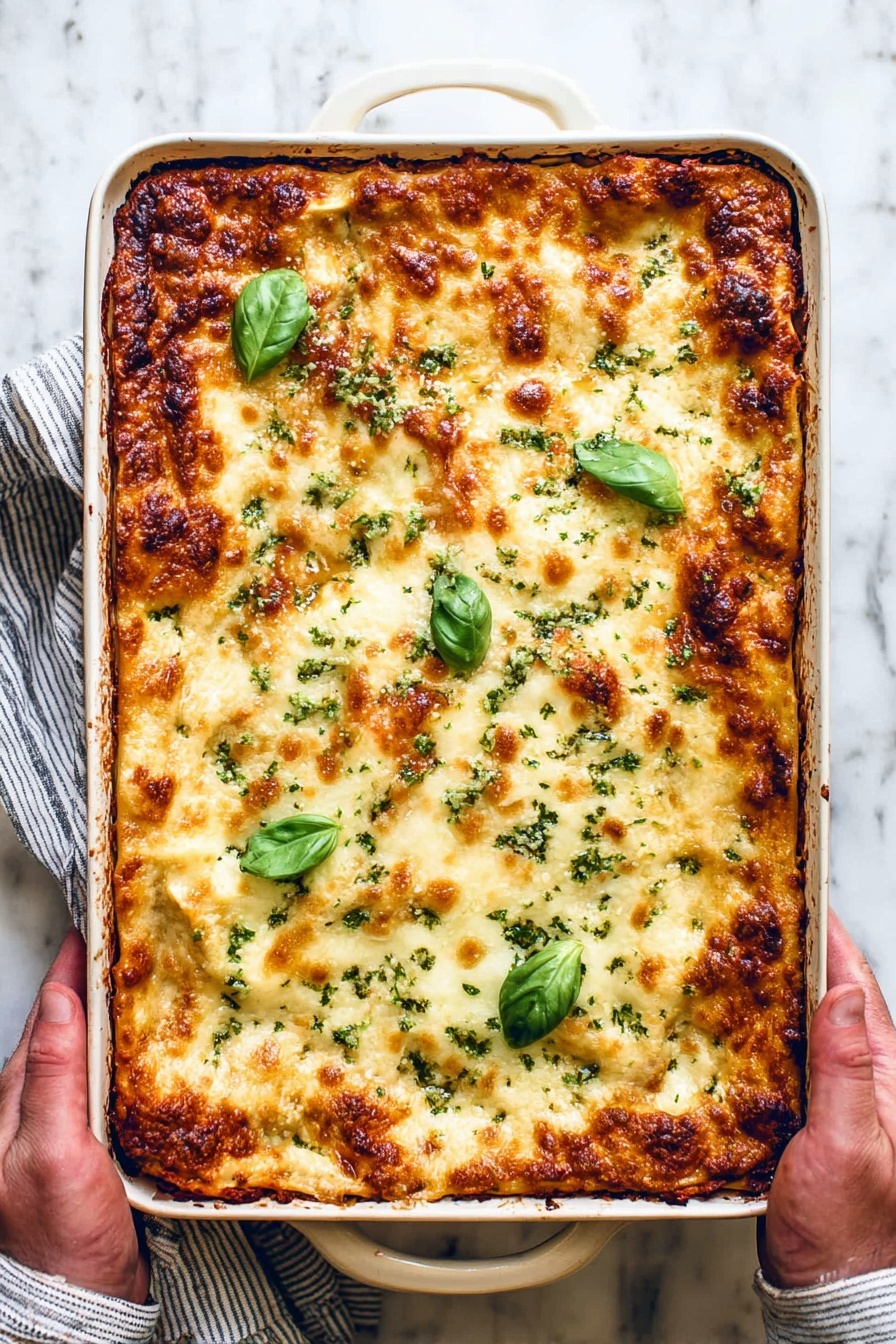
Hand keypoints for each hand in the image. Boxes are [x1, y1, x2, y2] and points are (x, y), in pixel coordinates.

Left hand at [0, 928, 148, 1302]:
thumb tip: (60, 1002)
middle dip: (92, 980)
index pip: (46, 1013)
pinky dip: (132, 1057)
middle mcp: (37, 1108)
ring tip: (147, 979)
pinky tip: (155, 1049)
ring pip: (91, 1053)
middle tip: (129, 938)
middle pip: (67, 1026)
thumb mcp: (51, 1151)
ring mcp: (66, 1129)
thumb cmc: (57, 1241)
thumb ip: (53, 1076)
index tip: (95, 923)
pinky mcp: (95, 1150)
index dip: (70, 966)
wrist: (81, 1307)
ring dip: (115, 1015)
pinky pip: (113, 1086)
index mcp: (16, 1100)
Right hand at [761, 910, 895, 1286]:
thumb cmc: (849, 1230)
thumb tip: (841, 993)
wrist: (831, 1289)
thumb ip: (846, 1070)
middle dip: (793, 947)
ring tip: (732, 947)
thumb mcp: (850, 1145)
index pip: (855, 982)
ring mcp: (830, 1096)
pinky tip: (724, 1019)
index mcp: (884, 1072)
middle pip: (826, 992)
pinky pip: (779, 1057)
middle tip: (753, 906)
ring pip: (798, 1021)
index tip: (798, 890)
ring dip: (770, 984)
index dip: (828, 933)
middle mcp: (861, 1076)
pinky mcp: (802, 1118)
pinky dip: (753, 1028)